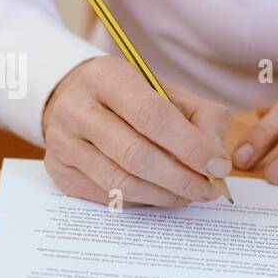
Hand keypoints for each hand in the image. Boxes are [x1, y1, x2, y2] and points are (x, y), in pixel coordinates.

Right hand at [42, 56, 231, 206]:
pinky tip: (159, 193)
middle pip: (136, 155)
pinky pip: (108, 197)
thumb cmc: (132, 98)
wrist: (75, 99)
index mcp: (106, 77)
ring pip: (121, 183)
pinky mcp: (59, 172)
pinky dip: (143, 200)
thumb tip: (217, 159)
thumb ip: (203, 118)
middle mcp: (76, 109)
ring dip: (164, 195)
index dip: (190, 146)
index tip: (218, 166)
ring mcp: (62, 143)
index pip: (152, 116)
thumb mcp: (169, 92)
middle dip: (181, 179)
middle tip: (208, 189)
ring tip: (189, 194)